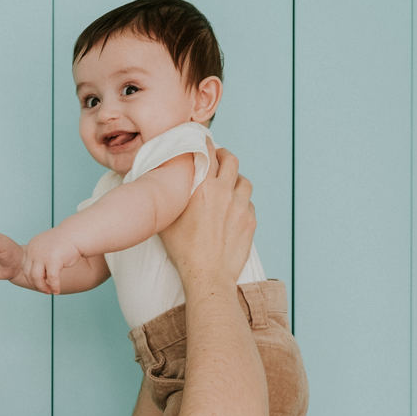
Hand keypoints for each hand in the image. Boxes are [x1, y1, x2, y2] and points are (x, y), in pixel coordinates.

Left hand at [22, 230, 84, 294]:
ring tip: (50, 292)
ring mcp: (42, 255)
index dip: (31, 278)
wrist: (77, 234)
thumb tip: (40, 279)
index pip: (25, 267)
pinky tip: (57, 291)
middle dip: (37, 284)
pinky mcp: (53, 260)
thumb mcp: (47, 249)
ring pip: (37, 278)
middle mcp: (34, 250)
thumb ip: (41, 261)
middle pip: (29, 274)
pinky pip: (51, 278)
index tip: (39, 284)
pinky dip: (54, 286)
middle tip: (45, 290)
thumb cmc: (65, 243)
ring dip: (42, 287)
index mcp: (31, 247)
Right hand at [159, 138, 255, 284]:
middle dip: (224, 156)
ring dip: (235, 179)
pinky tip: (232, 210)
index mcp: (202, 188)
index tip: (203, 140)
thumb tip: (166, 185)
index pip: (206, 152)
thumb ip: (172, 197)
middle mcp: (224, 192)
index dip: (204, 143)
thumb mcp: (168, 220)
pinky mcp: (250, 220)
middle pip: (231, 160)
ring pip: (244, 181)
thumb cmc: (184, 251)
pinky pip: (248, 202)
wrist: (208, 275)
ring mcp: (240, 206)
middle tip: (218, 159)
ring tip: (228, 185)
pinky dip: (241, 201)